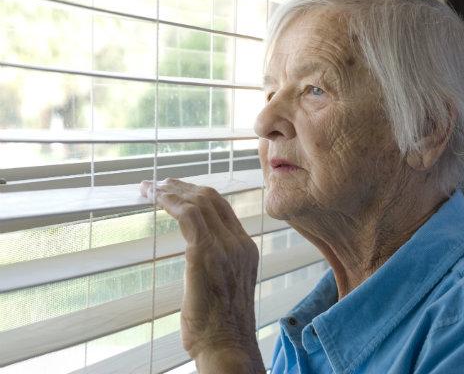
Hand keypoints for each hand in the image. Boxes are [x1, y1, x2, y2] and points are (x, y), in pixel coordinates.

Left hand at [140, 178, 263, 372]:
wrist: (228, 346)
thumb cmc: (221, 325)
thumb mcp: (226, 286)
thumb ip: (218, 263)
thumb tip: (197, 254)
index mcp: (245, 248)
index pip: (222, 208)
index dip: (197, 193)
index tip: (176, 190)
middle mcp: (239, 242)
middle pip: (211, 198)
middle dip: (182, 187)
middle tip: (158, 185)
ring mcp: (224, 247)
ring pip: (199, 202)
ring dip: (171, 191)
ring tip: (149, 188)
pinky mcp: (205, 253)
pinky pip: (188, 215)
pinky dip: (170, 202)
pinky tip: (154, 199)